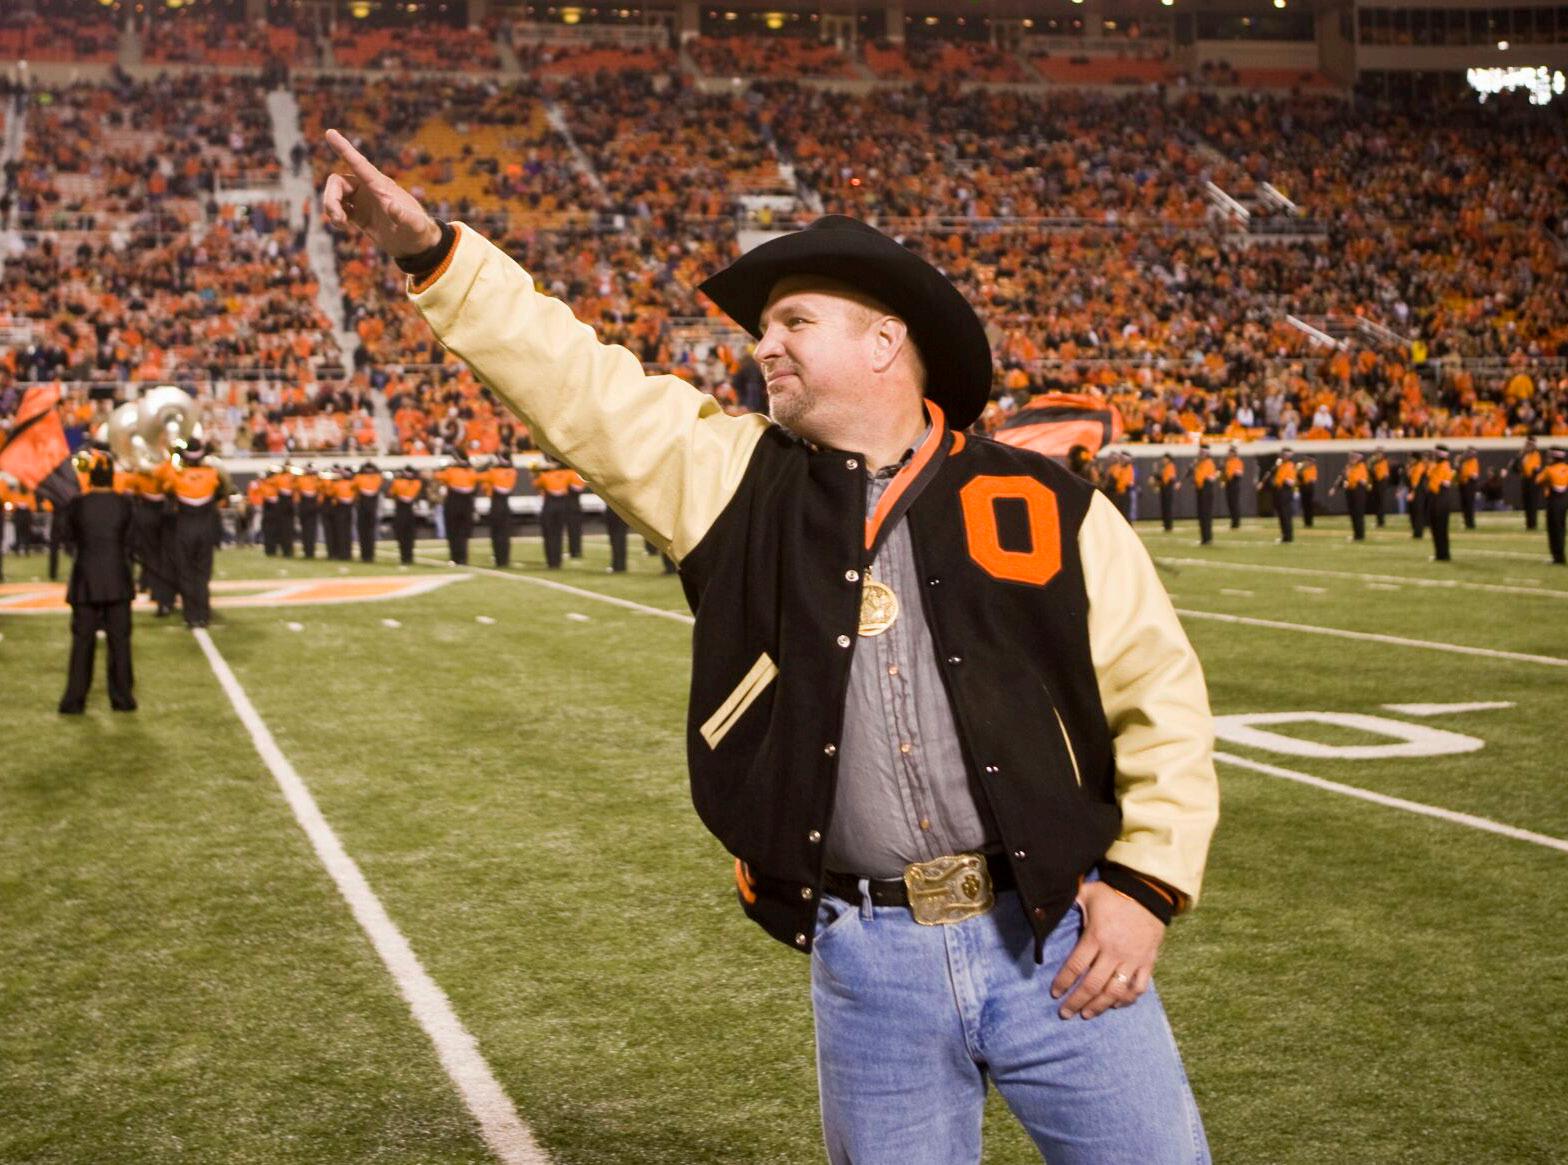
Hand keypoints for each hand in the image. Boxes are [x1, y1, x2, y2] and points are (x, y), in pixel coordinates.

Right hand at [321, 128, 442, 257]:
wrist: (417, 245)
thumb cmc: (419, 232)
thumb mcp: (415, 226)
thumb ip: (405, 217)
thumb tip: (392, 206)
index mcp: (380, 186)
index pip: (358, 163)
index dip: (344, 148)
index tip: (330, 132)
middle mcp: (369, 189)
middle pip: (337, 182)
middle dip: (331, 198)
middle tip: (338, 218)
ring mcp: (362, 201)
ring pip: (335, 195)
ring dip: (331, 208)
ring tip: (340, 224)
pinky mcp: (359, 215)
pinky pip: (339, 209)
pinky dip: (335, 216)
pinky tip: (343, 226)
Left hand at [1050, 881, 1165, 1019]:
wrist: (1148, 891)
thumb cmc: (1113, 893)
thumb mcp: (1087, 893)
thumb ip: (1068, 901)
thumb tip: (1046, 903)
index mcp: (1096, 937)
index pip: (1075, 966)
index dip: (1063, 982)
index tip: (1054, 994)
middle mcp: (1113, 952)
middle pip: (1092, 985)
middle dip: (1076, 1001)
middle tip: (1065, 1013)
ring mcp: (1132, 959)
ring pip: (1115, 991)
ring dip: (1099, 1006)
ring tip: (1087, 1014)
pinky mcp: (1147, 962)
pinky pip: (1138, 987)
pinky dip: (1127, 999)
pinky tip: (1116, 1005)